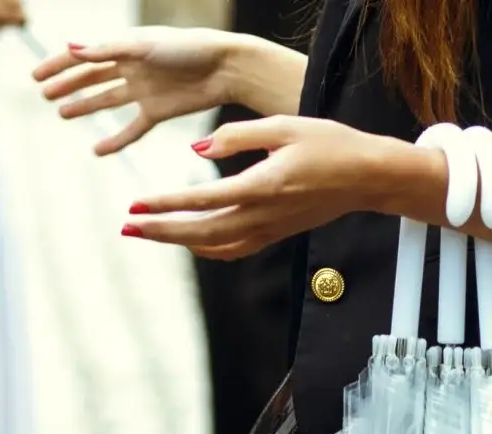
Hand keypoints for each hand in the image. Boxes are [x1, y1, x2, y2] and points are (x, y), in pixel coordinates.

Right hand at [32, 27, 233, 155]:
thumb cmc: (187, 49)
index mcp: (125, 46)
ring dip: (85, 107)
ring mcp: (144, 90)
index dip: (58, 66)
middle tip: (45, 95)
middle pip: (92, 77)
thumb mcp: (143, 47)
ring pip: (107, 100)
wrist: (224, 69)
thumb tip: (71, 48)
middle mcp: (131, 67)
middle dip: (68, 85)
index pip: (84, 56)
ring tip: (63, 115)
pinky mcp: (158, 112)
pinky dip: (115, 140)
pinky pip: (131, 128)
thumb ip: (108, 50)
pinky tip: (98, 150)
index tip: (35, 77)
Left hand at [120, 117, 389, 259]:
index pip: (202, 201)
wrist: (365, 177)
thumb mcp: (283, 126)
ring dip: (177, 241)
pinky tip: (187, 241)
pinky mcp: (273, 235)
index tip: (136, 204)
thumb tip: (197, 151)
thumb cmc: (328, 145)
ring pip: (213, 245)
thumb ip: (237, 136)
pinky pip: (231, 249)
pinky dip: (205, 248)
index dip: (166, 205)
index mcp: (262, 187)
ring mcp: (268, 231)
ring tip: (146, 233)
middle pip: (199, 231)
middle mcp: (262, 216)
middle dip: (160, 230)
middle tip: (126, 226)